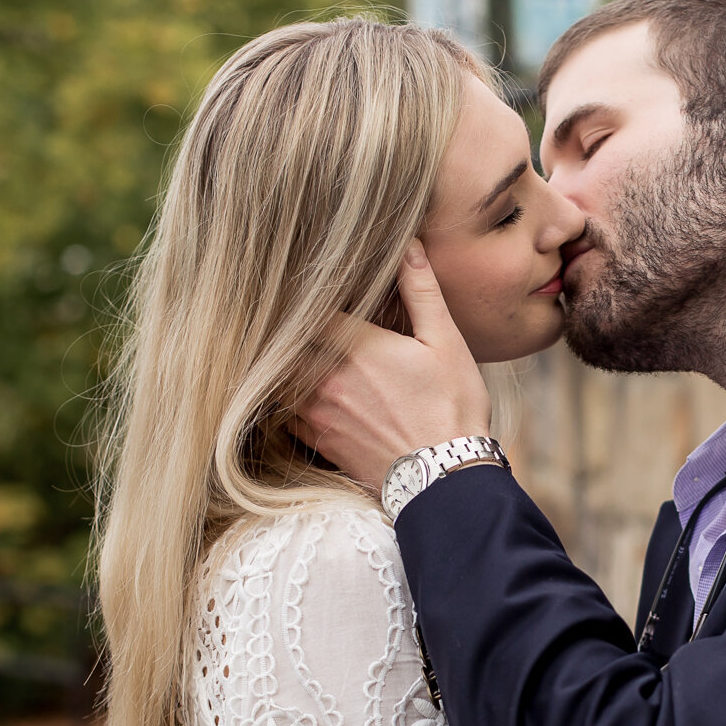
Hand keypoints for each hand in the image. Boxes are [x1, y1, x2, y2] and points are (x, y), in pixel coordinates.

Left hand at [296, 240, 492, 487]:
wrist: (446, 479)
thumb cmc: (453, 409)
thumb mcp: (446, 343)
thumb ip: (421, 291)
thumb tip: (408, 246)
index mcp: (356, 346)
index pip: (308, 306)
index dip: (302, 291)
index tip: (302, 282)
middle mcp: (326, 377)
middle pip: (284, 341)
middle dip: (283, 325)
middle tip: (273, 309)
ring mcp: (317, 412)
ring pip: (278, 377)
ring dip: (279, 362)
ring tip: (280, 348)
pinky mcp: (318, 441)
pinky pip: (282, 414)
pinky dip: (283, 399)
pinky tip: (293, 391)